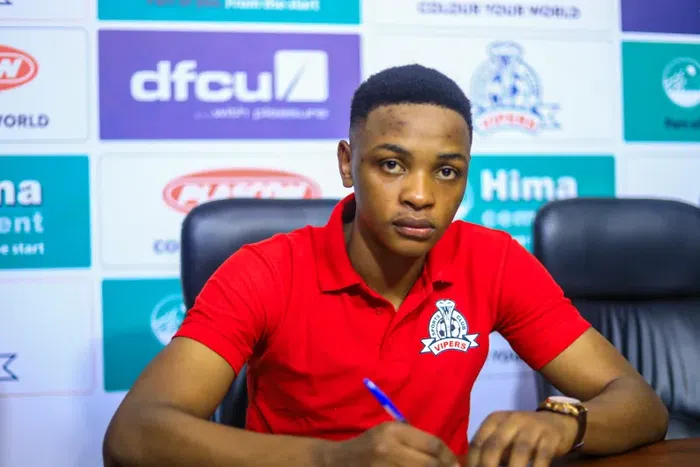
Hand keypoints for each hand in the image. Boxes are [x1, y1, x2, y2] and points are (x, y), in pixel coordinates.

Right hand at [320, 421, 460, 466]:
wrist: (336, 461)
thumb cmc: (367, 444)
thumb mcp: (388, 432)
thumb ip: (413, 439)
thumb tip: (445, 455)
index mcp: (393, 431)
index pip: (432, 444)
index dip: (449, 456)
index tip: (456, 463)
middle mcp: (390, 449)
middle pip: (430, 463)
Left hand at [466, 411, 578, 466]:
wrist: (557, 422)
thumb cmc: (522, 434)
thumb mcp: (504, 436)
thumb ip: (490, 450)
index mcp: (495, 419)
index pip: (478, 441)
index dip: (473, 462)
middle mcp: (512, 420)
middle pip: (495, 444)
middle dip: (488, 465)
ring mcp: (532, 427)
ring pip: (520, 450)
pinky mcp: (550, 437)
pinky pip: (543, 455)